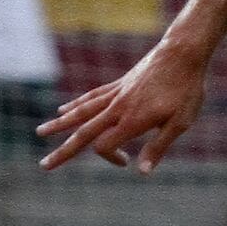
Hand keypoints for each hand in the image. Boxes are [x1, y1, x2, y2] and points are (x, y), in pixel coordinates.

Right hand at [36, 37, 210, 174]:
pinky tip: (62, 109)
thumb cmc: (186, 89)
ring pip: (81, 112)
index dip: (110, 158)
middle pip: (83, 133)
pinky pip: (91, 97)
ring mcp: (115, 94)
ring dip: (60, 124)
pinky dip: (75, 105)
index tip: (126, 162)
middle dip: (64, 151)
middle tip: (44, 166)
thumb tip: (142, 172)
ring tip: (40, 133)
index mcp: (132, 120)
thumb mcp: (180, 122)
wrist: (181, 53)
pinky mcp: (118, 84)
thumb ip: (159, 146)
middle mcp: (117, 108)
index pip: (104, 146)